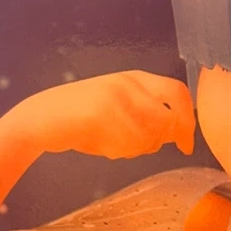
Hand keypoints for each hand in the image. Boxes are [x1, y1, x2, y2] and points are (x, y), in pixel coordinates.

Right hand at [19, 70, 194, 159]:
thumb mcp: (120, 104)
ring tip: (116, 145)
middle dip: (167, 139)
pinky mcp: (100, 114)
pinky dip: (120, 152)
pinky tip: (104, 146)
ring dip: (138, 149)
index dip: (188, 121)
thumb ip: (148, 112)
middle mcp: (128, 84)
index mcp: (136, 78)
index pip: (178, 92)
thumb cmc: (83, 116)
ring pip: (149, 136)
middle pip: (168, 118)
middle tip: (157, 150)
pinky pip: (127, 144)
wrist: (42, 118)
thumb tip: (177, 131)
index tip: (187, 144)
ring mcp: (114, 98)